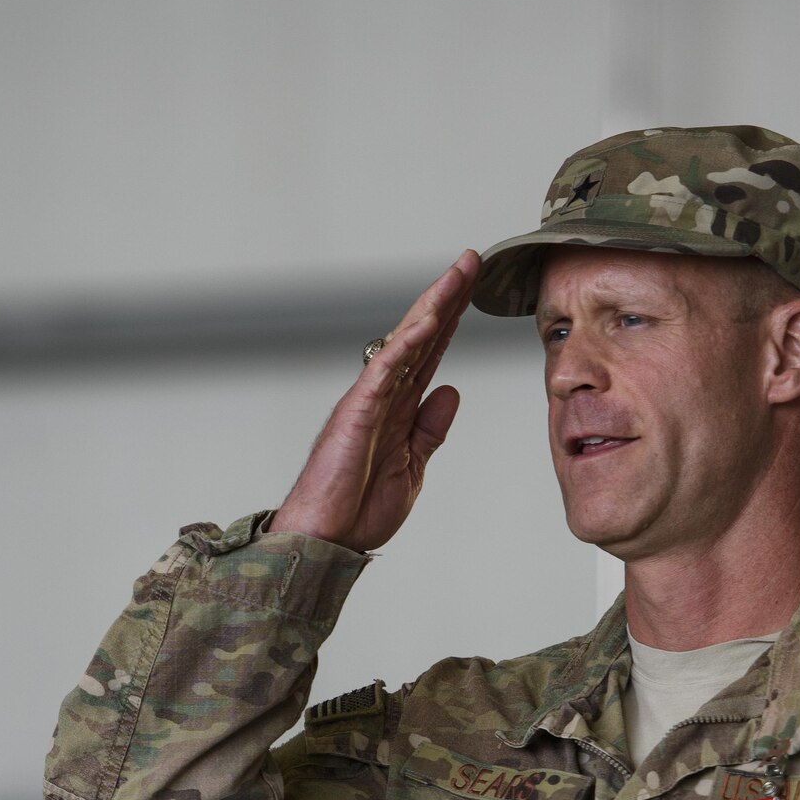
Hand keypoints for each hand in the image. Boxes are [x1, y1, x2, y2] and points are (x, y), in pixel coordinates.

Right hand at [270, 251, 478, 552]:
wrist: (326, 540)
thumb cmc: (358, 508)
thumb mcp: (413, 467)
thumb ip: (429, 429)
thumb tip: (451, 392)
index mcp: (397, 407)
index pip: (430, 352)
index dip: (452, 318)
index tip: (473, 286)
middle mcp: (383, 395)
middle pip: (420, 335)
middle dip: (447, 296)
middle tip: (471, 260)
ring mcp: (368, 401)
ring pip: (404, 343)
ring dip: (432, 307)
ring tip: (457, 275)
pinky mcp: (356, 414)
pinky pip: (384, 373)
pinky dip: (406, 346)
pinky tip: (428, 321)